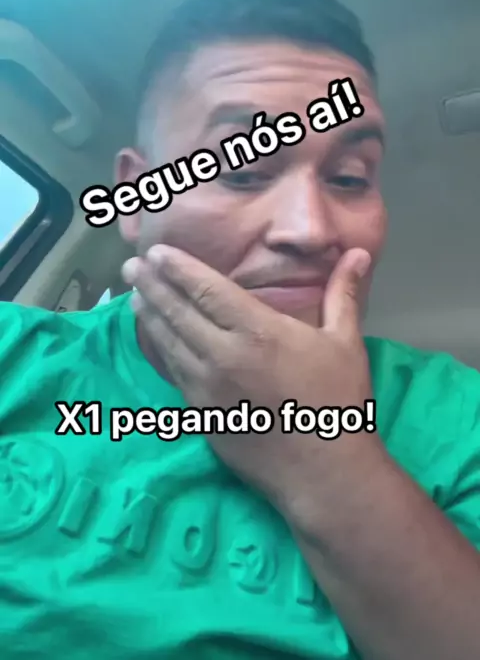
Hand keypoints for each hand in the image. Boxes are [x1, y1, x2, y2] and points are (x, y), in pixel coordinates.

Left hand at [122, 245, 380, 525]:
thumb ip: (344, 294)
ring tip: (133, 293)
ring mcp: (207, 388)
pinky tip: (153, 337)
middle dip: (152, 284)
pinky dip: (159, 349)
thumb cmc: (337, 402)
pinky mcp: (201, 415)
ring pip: (168, 342)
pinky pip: (173, 373)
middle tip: (132, 264)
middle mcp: (224, 355)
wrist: (324, 474)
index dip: (178, 268)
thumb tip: (358, 252)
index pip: (206, 290)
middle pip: (178, 312)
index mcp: (258, 331)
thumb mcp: (345, 342)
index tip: (156, 251)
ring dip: (149, 314)